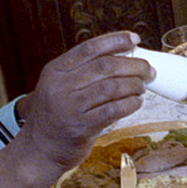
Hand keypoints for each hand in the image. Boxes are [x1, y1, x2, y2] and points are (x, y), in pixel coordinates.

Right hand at [14, 31, 150, 170]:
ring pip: (112, 87)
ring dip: (134, 85)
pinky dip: (130, 104)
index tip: (135, 39)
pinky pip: (114, 110)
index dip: (115, 41)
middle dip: (133, 65)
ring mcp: (70, 107)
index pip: (90, 48)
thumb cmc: (57, 114)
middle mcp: (61, 86)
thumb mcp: (60, 86)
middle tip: (148, 69)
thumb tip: (126, 55)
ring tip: (142, 87)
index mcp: (56, 70)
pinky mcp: (81, 127)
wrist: (38, 149)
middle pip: (105, 66)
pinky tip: (136, 102)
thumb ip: (84, 71)